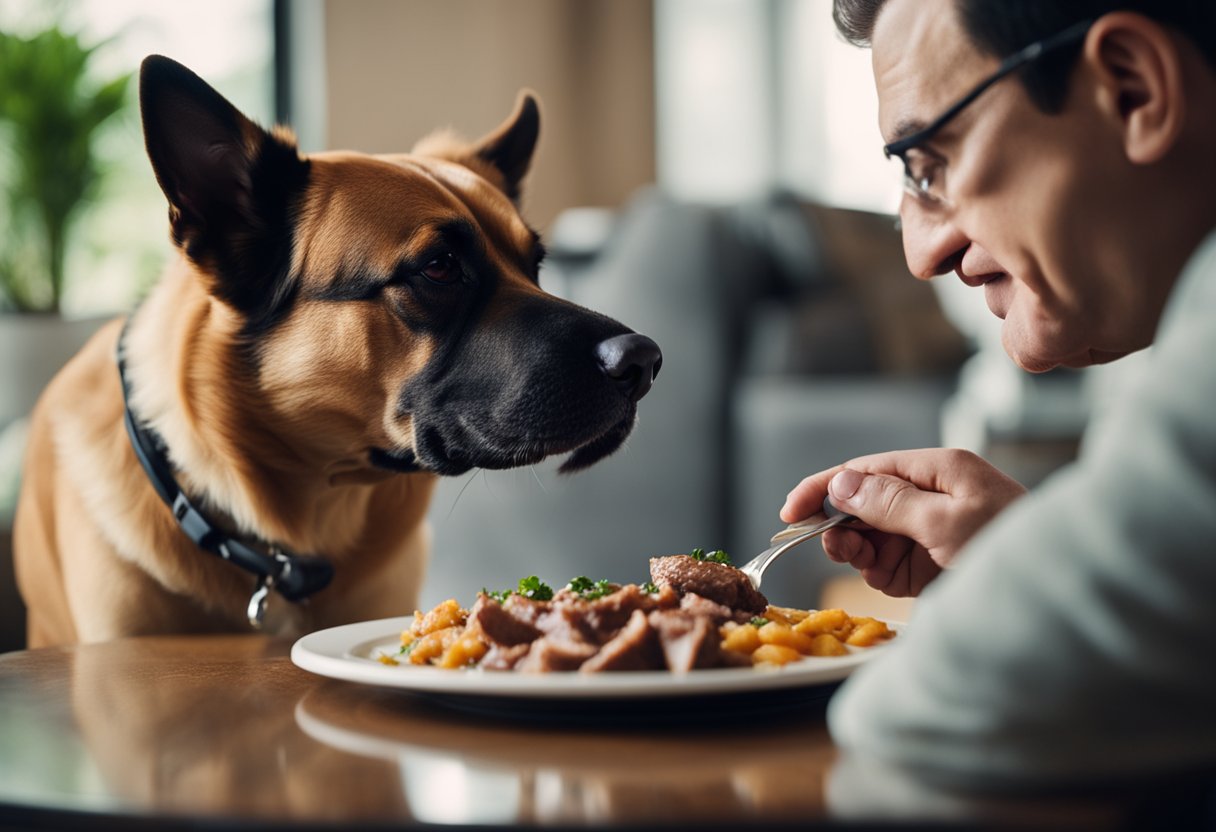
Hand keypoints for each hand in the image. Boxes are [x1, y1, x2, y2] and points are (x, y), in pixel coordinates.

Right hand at [781, 449, 1025, 596]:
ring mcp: (930, 532)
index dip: (824, 488)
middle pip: (863, 502)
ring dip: (856, 549)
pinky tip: (885, 579)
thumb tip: (841, 483)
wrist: (1058, 603)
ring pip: (870, 535)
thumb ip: (890, 502)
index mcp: (939, 470)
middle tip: (833, 547)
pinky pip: (886, 563)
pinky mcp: (930, 565)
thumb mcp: (947, 523)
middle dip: (841, 523)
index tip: (790, 512)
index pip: (866, 470)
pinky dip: (876, 571)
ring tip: (862, 562)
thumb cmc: (1012, 551)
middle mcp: (931, 496)